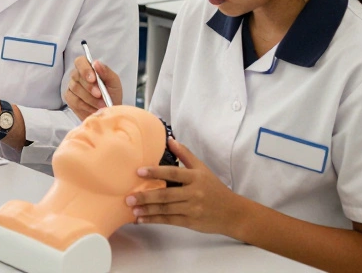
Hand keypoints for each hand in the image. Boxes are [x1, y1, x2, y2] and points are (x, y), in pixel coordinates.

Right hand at [64, 57, 123, 118]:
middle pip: (77, 76)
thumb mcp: (114, 83)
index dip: (85, 69)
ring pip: (76, 89)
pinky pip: (73, 100)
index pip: (80, 61)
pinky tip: (93, 109)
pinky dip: (85, 106)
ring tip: (101, 105)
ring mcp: (72, 86)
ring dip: (89, 98)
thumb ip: (106, 72)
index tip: (93, 79)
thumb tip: (96, 63)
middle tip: (100, 95)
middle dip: (89, 87)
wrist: (109, 111)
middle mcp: (78, 75)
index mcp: (88, 67)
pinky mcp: (69, 98)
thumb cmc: (112, 94)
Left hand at [128, 139, 246, 235]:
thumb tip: (170, 139)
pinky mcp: (190, 222)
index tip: (139, 171)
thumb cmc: (215, 189)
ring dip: (147, 209)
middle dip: (146, 196)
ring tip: (132, 208)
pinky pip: (169, 221)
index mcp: (195, 177)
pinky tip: (141, 219)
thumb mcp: (203, 169)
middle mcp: (193, 193)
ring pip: (166, 209)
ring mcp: (192, 209)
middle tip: (129, 196)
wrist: (232, 213)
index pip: (173, 173)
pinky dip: (154, 220)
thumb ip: (186, 155)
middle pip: (166, 194)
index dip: (155, 172)